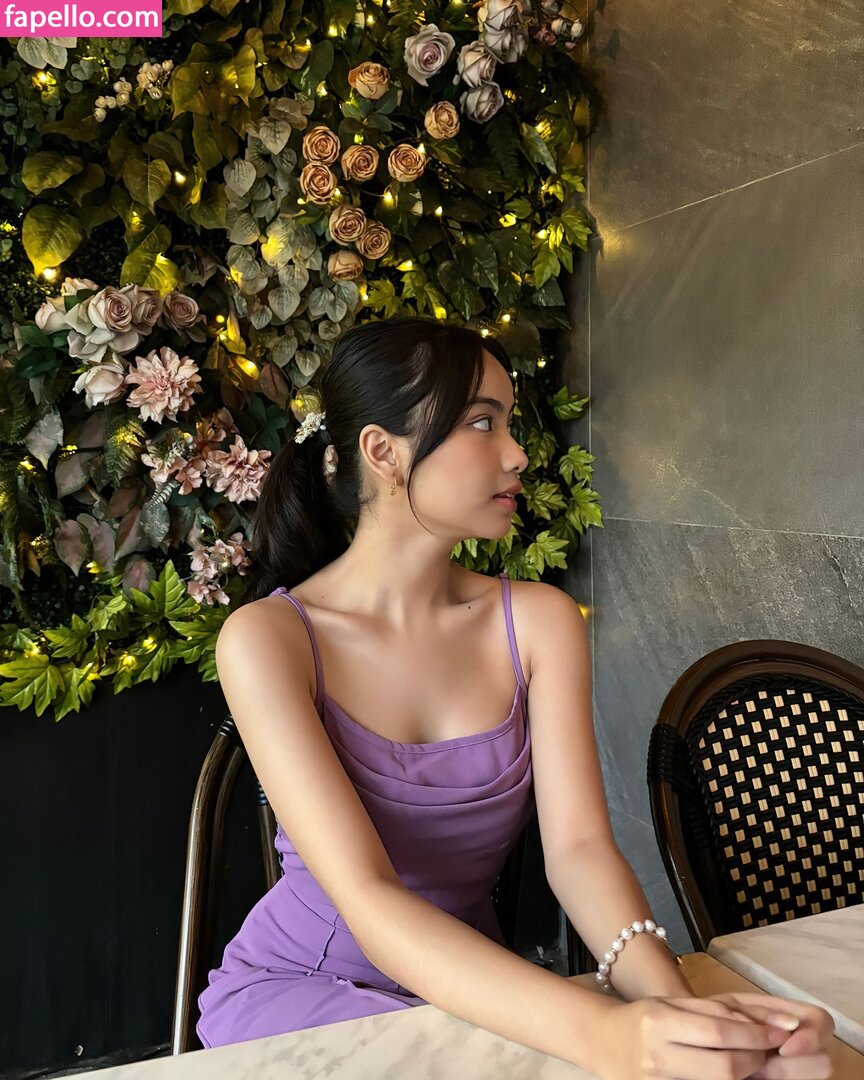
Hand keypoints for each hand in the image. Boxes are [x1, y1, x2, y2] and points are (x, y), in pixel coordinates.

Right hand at [590, 993, 831, 1079]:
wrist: (601, 1042)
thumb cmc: (640, 1018)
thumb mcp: (670, 1004)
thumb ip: (712, 1012)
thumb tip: (762, 1022)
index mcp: (659, 1023)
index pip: (719, 1033)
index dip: (755, 1035)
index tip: (780, 1032)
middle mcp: (658, 1057)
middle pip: (724, 1068)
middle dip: (756, 1061)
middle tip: (772, 1052)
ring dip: (745, 1077)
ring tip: (756, 1065)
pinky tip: (734, 1076)